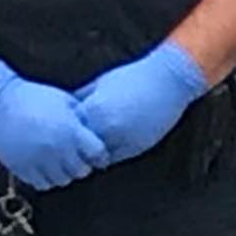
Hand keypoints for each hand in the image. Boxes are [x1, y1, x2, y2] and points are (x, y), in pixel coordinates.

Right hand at [0, 59, 113, 189]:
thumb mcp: (65, 101)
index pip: (98, 154)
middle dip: (82, 165)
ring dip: (64, 174)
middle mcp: (56, 149)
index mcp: (70, 131)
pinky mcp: (20, 167)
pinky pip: (41, 184)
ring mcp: (37, 160)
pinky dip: (46, 178)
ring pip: (62, 181)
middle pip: (81, 171)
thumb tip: (95, 133)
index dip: (100, 156)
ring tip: (60, 163)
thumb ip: (82, 119)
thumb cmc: (33, 96)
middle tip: (78, 159)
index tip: (97, 155)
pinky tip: (44, 167)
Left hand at [70, 44, 211, 160]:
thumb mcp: (101, 83)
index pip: (67, 129)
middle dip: (76, 143)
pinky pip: (113, 158)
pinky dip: (108, 154)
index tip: (67, 126)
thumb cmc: (134, 77)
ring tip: (94, 143)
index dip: (66, 128)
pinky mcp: (136, 146)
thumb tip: (65, 107)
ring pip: (94, 156)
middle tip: (76, 141)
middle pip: (78, 146)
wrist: (169, 80)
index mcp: (93, 108)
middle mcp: (105, 126)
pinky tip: (110, 143)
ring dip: (92, 152)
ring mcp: (122, 138)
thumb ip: (83, 97)